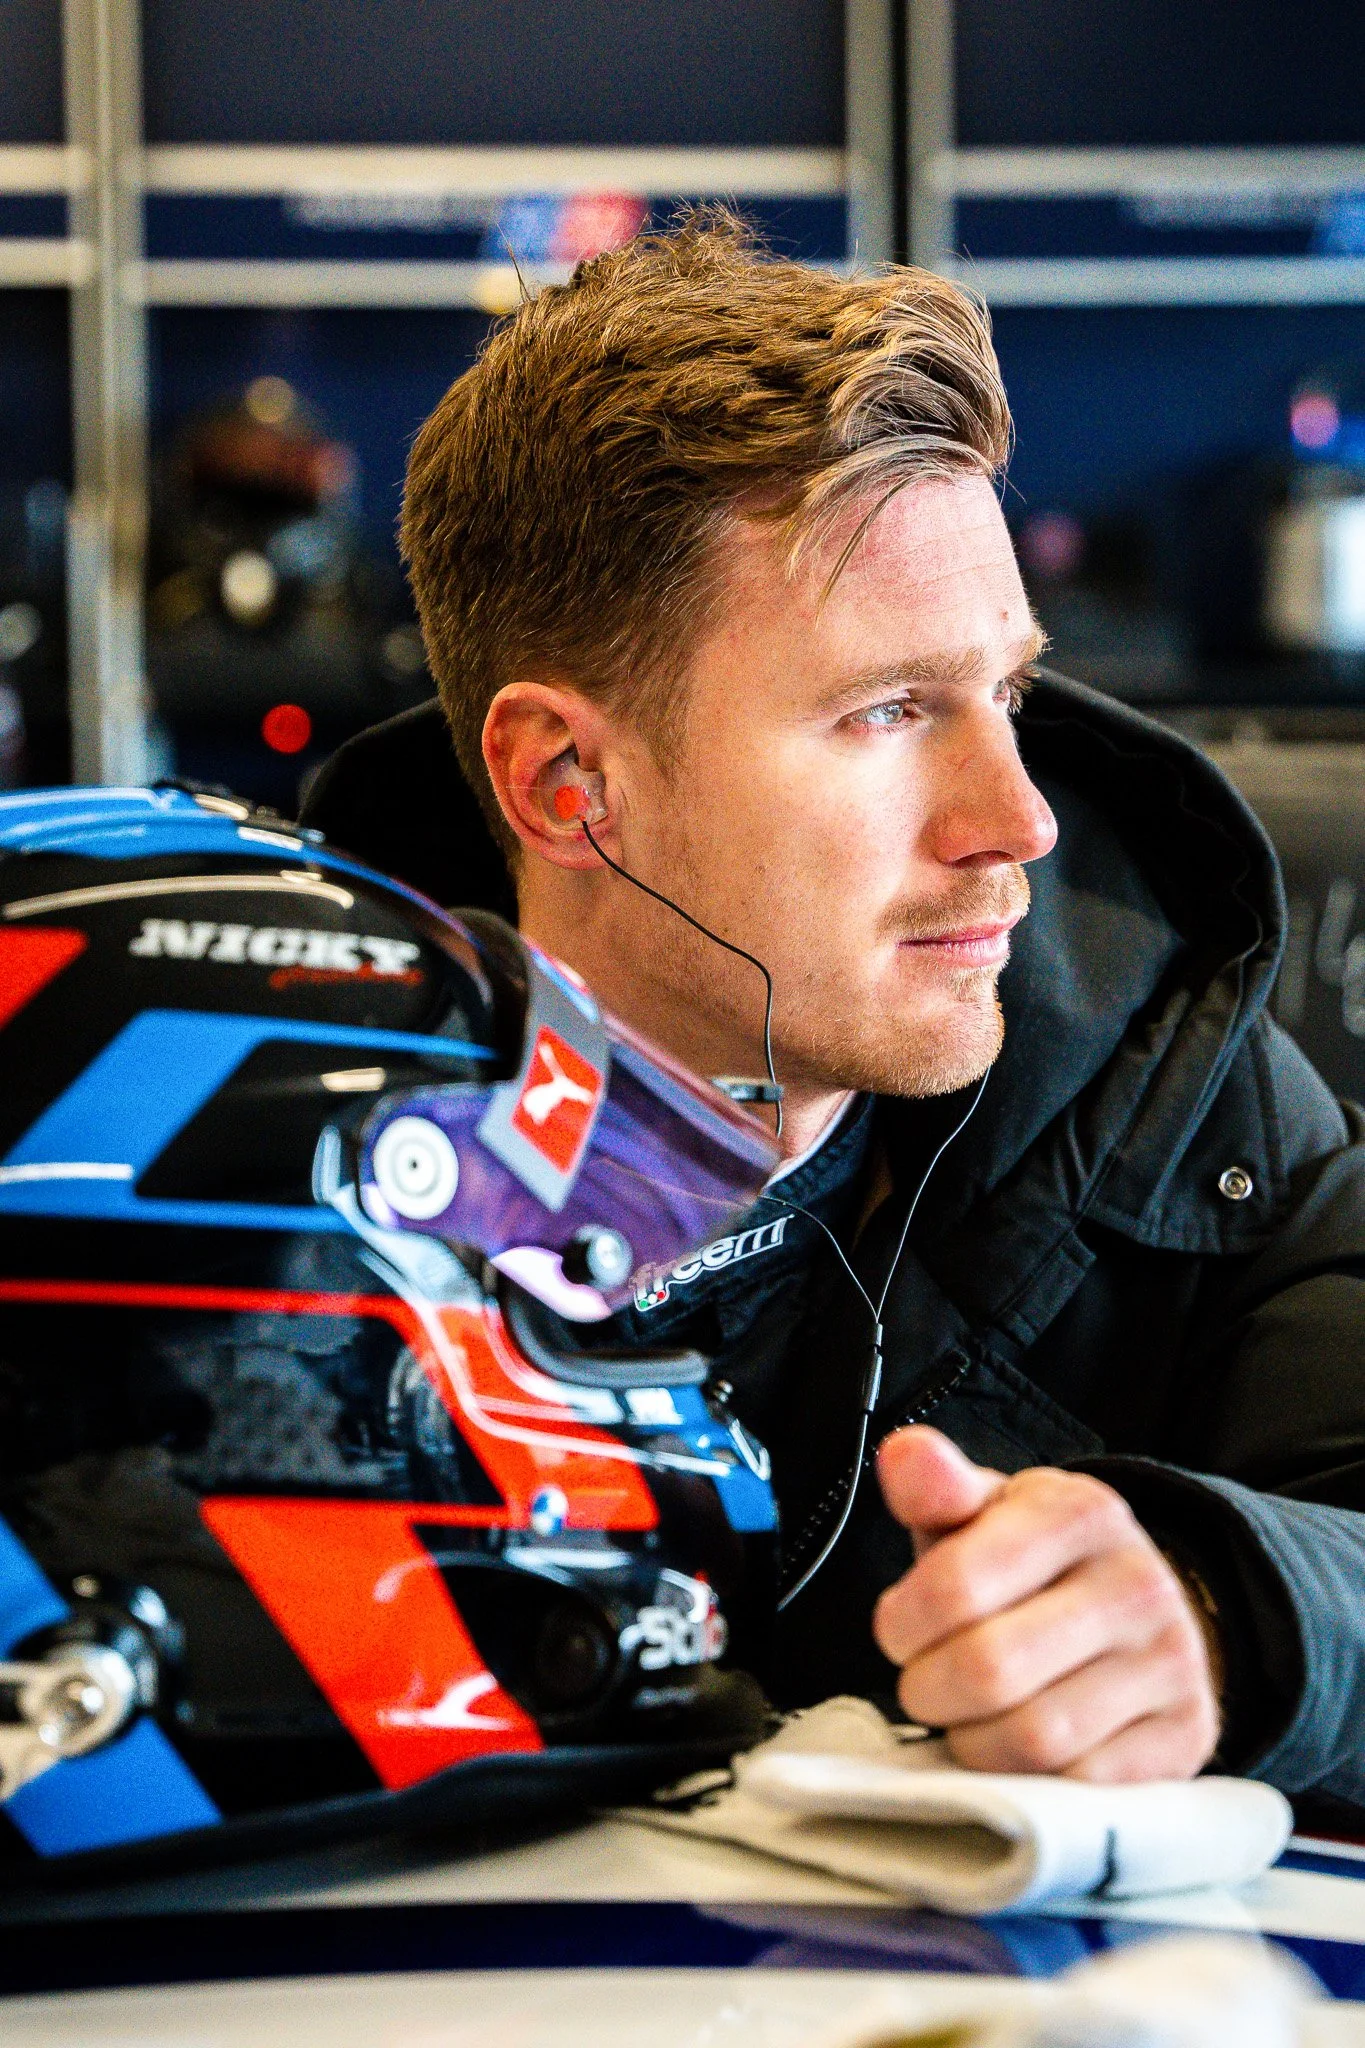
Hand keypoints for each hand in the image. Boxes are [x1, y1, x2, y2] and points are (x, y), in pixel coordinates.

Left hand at [871, 1426, 1220, 1781]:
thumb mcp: (985, 1511)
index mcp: (1081, 1513)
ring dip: (973, 1741)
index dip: (902, 1623)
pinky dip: (1028, 1782)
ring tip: (966, 1715)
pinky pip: (1080, 1787)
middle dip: (929, 1688)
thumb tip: (903, 1455)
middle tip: (924, 1681)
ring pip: (1034, 1739)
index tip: (899, 1630)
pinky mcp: (1185, 1737)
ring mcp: (1170, 1665)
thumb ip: (936, 1486)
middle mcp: (1137, 1584)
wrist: (1139, 1612)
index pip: (957, 1585)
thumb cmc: (1034, 1565)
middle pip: (990, 1669)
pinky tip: (1014, 1750)